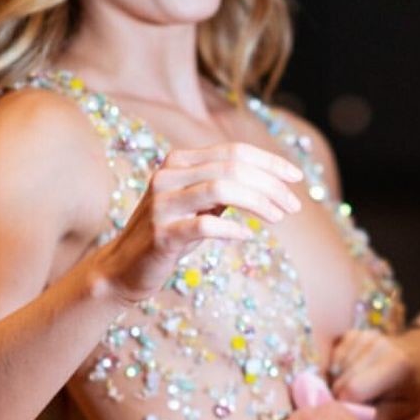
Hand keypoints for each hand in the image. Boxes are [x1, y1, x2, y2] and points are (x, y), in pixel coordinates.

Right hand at [96, 142, 303, 301]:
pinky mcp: (161, 234)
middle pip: (232, 168)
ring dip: (258, 202)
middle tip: (293, 206)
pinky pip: (204, 225)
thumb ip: (225, 188)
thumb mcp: (198, 206)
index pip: (234, 151)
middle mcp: (168, 176)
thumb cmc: (169, 235)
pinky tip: (248, 236)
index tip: (297, 177)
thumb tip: (269, 181)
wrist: (123, 268)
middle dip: (270, 185)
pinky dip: (232, 229)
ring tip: (278, 218)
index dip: (270, 162)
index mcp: (179, 162)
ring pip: (221, 189)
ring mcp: (162, 204)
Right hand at [327, 326, 419, 419]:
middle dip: (342, 400)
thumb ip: (371, 419)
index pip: (352, 391)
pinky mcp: (353, 334)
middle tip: (359, 407)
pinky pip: (332, 361)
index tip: (354, 417)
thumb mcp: (401, 412)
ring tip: (359, 392)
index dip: (347, 408)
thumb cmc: (413, 390)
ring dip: (339, 387)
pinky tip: (354, 377)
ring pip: (332, 372)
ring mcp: (363, 336)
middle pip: (340, 382)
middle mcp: (376, 344)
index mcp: (395, 364)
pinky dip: (337, 374)